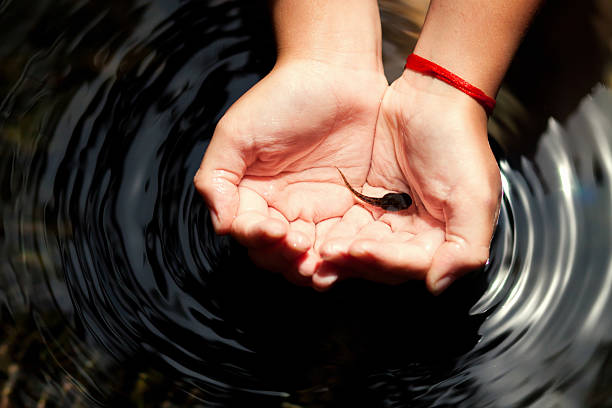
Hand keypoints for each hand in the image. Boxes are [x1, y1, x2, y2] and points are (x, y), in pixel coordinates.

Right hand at [194, 59, 386, 288]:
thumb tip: (220, 224)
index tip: (274, 229)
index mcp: (250, 194)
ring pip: (307, 257)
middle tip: (300, 247)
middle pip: (274, 254)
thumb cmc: (283, 98)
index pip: (247, 232)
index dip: (258, 238)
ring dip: (310, 267)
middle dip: (284, 258)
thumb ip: (218, 178)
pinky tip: (343, 257)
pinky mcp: (348, 209)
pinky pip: (341, 243)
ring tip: (319, 265)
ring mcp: (315, 212)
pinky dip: (339, 257)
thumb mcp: (237, 133)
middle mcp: (280, 208)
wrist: (336, 75)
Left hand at [317, 70, 500, 293]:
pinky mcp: (369, 202)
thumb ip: (466, 247)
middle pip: (384, 262)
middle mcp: (417, 233)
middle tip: (328, 256)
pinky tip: (317, 237)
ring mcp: (391, 218)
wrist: (431, 97)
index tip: (360, 249)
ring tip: (317, 253)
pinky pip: (350, 225)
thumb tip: (438, 286)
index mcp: (445, 238)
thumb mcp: (475, 193)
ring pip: (363, 247)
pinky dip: (335, 233)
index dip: (386, 261)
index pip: (412, 265)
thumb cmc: (458, 140)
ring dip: (341, 253)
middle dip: (356, 261)